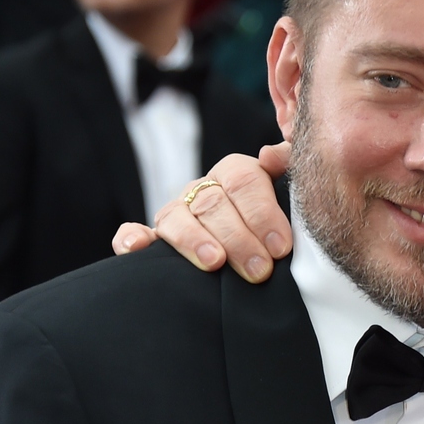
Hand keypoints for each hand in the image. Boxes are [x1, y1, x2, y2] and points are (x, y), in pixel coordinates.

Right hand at [111, 143, 293, 280]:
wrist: (260, 250)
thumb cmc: (279, 224)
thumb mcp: (292, 194)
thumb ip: (290, 167)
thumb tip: (272, 154)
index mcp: (236, 174)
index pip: (244, 181)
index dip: (262, 213)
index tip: (280, 247)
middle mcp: (202, 190)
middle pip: (213, 204)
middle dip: (238, 238)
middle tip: (259, 269)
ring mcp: (176, 213)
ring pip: (177, 219)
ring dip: (194, 240)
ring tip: (215, 263)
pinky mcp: (153, 237)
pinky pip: (132, 233)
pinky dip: (130, 239)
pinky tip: (138, 248)